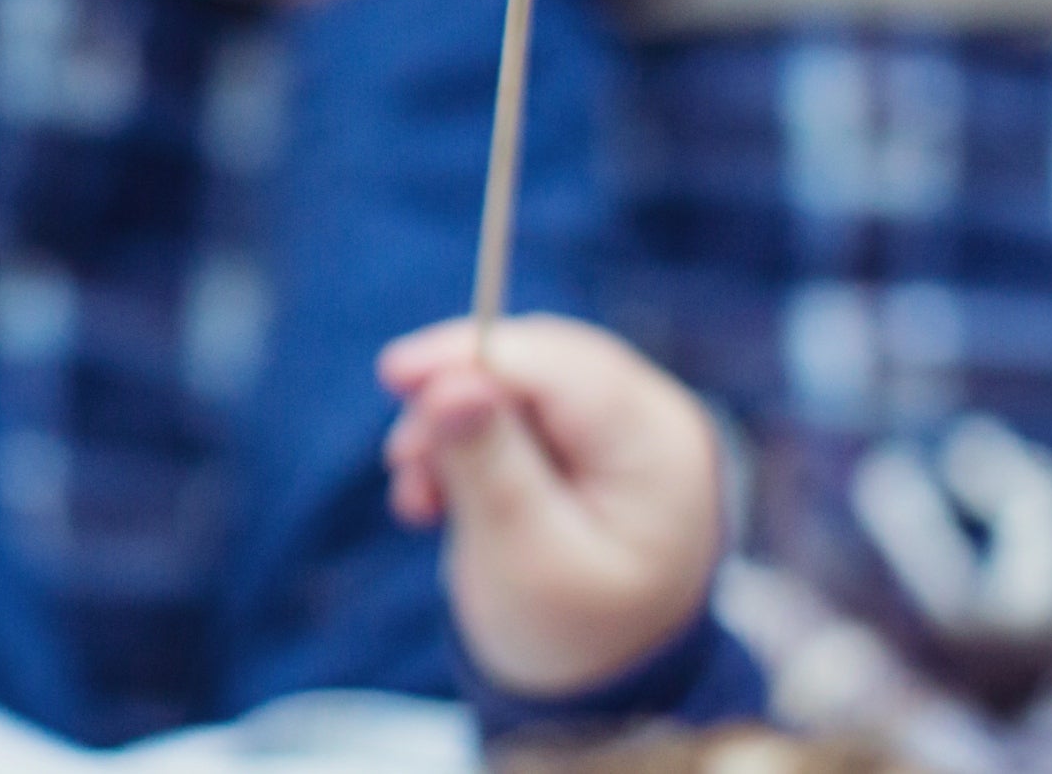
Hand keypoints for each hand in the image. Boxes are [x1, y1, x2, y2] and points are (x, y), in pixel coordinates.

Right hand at [378, 314, 723, 697]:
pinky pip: (516, 415)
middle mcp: (649, 422)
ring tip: (419, 495)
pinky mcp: (587, 446)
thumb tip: (452, 380)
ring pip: (518, 387)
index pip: (559, 368)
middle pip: (537, 367)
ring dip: (453, 429)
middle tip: (401, 458)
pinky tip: (434, 495)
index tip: (394, 373)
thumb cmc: (569, 633)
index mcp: (658, 448)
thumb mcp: (521, 556)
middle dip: (457, 401)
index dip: (473, 357)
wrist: (599, 695)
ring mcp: (621, 432)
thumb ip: (489, 463)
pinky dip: (466, 445)